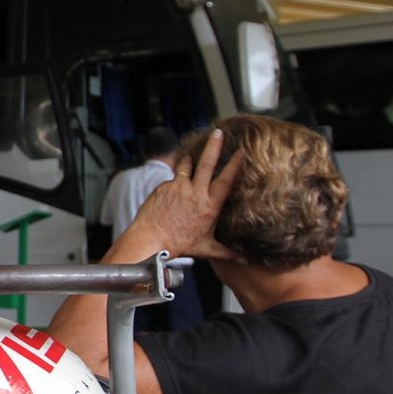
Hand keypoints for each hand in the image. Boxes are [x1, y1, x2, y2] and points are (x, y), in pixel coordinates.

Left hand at [125, 129, 243, 261]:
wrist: (150, 239)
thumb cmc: (178, 244)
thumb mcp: (206, 248)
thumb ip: (226, 252)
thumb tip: (242, 260)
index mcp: (209, 204)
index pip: (226, 179)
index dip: (235, 164)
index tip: (241, 151)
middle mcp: (195, 192)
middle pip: (206, 162)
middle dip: (214, 145)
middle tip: (218, 132)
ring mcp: (178, 187)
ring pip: (186, 166)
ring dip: (190, 160)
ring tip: (192, 157)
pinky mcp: (163, 187)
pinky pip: (171, 179)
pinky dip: (174, 181)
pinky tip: (172, 189)